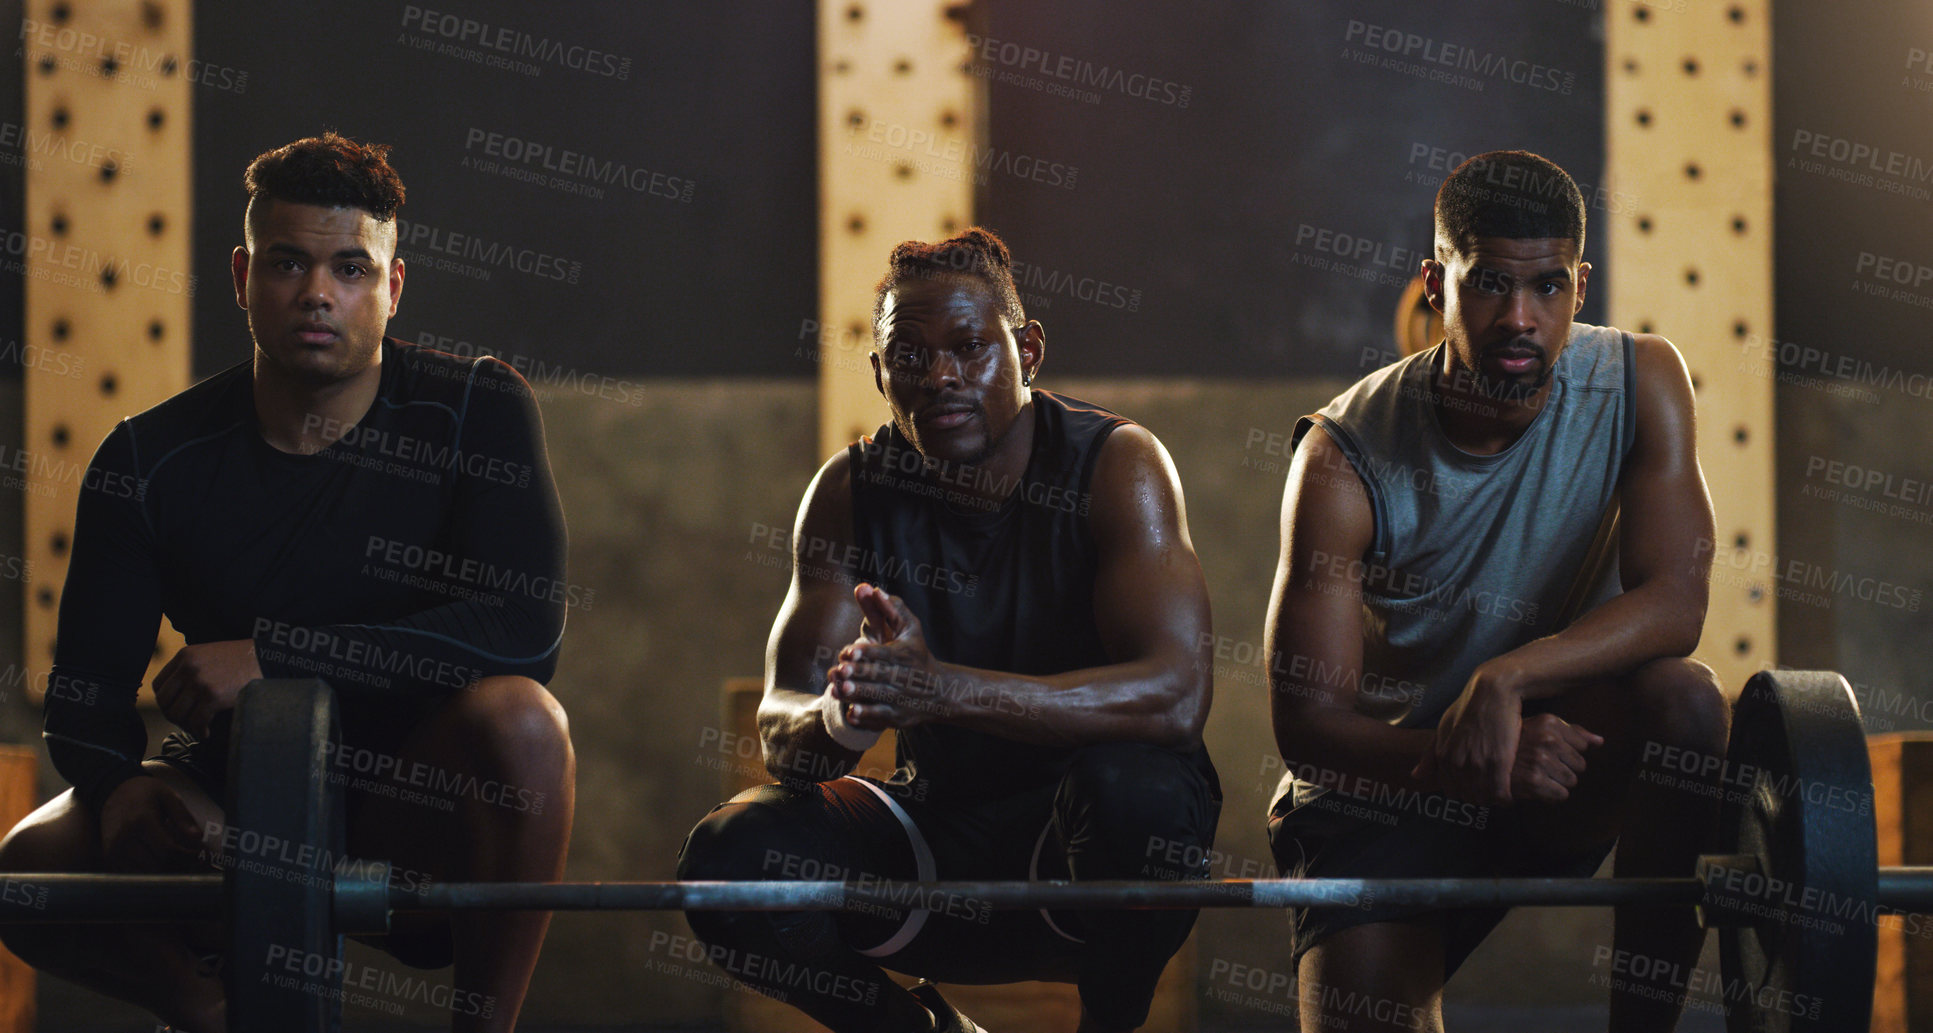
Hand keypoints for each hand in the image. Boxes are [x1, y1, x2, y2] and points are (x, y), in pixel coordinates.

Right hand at [100, 776, 205, 872]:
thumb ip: (183, 817)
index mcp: (142, 821)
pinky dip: (149, 871)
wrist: (111, 791)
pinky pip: (132, 872)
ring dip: (164, 872)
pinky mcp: (109, 856)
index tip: (201, 858)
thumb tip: (198, 836)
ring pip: (145, 872)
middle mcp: (124, 838)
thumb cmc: (144, 793)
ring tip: (178, 862)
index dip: (187, 857)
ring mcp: (114, 849)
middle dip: (178, 867)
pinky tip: (159, 861)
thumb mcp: (167, 796)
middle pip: (157, 865)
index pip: (167, 850)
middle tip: (191, 863)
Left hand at [154, 639, 261, 738]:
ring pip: (177, 714)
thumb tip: (178, 694)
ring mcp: (200, 682)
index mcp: (185, 656)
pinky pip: (196, 722)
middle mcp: (188, 668)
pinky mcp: (213, 696)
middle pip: (164, 702)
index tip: (178, 709)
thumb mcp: (210, 654)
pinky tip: (207, 732)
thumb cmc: (242, 659)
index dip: (166, 701)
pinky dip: (200, 731)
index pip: (158, 685)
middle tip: (188, 721)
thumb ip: (191, 668)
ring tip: (199, 727)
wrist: (268, 658)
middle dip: (174, 716)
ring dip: (186, 725)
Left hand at [826, 584, 943, 730]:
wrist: (938, 691)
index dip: (866, 653)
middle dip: (858, 674)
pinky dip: (866, 717)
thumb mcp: (910, 628)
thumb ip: (890, 608)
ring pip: (877, 698)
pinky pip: (881, 719)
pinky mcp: (897, 717)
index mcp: (905, 654)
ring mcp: (900, 699)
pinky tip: (851, 714)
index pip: (885, 653)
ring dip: (858, 695)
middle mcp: (903, 677)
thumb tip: (870, 588)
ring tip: (839, 691)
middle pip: (878, 676)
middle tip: (839, 672)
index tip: (848, 652)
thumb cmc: (916, 653)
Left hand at [1413, 665, 1523, 803]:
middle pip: (1468, 797)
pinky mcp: (1498, 762)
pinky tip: (1510, 796)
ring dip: (1492, 800)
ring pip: (1484, 798)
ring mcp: (1477, 763)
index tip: (1475, 791)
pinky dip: (1505, 798)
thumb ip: (1429, 754)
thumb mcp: (1443, 728)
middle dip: (1479, 799)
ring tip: (1501, 796)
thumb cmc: (1468, 707)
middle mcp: (1457, 763)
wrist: (1493, 691)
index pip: (1451, 791)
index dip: (1465, 794)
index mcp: (1442, 755)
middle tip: (1491, 795)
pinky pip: (1500, 793)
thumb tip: (1416, 776)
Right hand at [1509, 713, 1602, 802]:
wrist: (1482, 762)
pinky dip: (1550, 796)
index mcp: (1549, 722)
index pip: (1582, 745)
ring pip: (1571, 781)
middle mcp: (1547, 739)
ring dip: (1558, 783)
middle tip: (1543, 767)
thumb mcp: (1539, 728)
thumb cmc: (1513, 745)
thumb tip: (1600, 741)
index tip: (1551, 754)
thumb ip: (1571, 733)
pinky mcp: (1535, 781)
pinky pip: (1561, 795)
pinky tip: (1536, 788)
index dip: (1568, 753)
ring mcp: (1541, 760)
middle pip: (1580, 765)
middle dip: (1565, 769)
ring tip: (1539, 776)